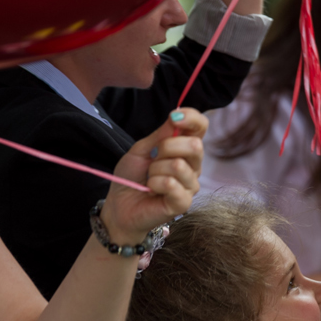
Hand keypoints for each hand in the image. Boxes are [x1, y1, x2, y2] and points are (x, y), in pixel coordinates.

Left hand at [99, 109, 206, 245]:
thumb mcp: (141, 149)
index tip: (174, 117)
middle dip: (166, 147)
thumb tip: (176, 115)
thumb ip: (160, 134)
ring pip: (179, 166)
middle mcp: (192, 166)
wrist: (120, 205)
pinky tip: (151, 190)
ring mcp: (190, 185)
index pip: (200, 128)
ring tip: (149, 179)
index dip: (192, 118)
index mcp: (184, 149)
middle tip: (152, 158)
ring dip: (156, 170)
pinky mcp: (184, 203)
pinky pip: (172, 185)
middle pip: (195, 145)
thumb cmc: (131, 177)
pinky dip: (155, 184)